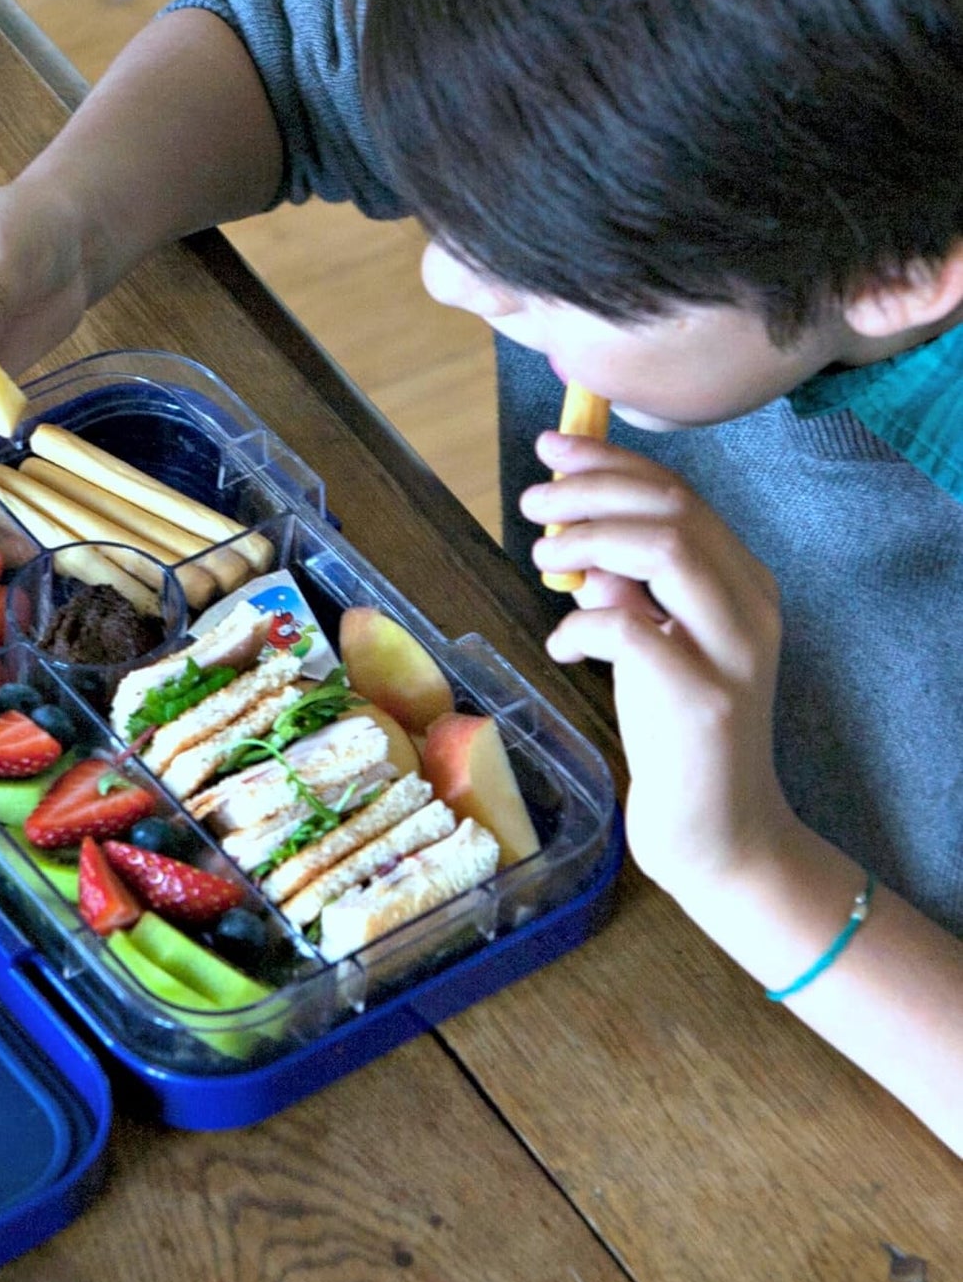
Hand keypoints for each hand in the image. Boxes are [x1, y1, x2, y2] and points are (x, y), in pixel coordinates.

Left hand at [521, 431, 789, 893]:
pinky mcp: (703, 701)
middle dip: (591, 490)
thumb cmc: (676, 732)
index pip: (678, 495)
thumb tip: (581, 544)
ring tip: (541, 557)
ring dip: (586, 541)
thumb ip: (631, 590)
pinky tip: (561, 647)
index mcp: (742, 582)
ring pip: (664, 550)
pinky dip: (583, 625)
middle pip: (672, 509)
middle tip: (532, 500)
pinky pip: (633, 630)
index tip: (552, 449)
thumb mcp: (654, 646)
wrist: (719, 832)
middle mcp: (750, 606)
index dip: (611, 463)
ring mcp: (733, 653)